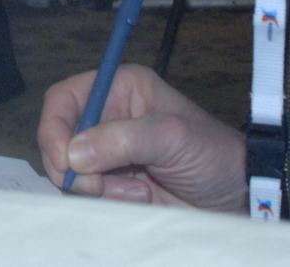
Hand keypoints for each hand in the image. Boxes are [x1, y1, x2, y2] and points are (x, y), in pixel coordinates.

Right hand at [37, 63, 247, 210]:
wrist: (236, 198)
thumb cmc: (211, 155)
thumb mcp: (171, 137)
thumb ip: (122, 140)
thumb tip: (72, 154)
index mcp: (120, 89)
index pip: (64, 99)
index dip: (53, 127)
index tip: (63, 161)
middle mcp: (108, 116)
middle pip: (58, 138)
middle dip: (73, 166)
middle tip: (99, 186)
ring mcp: (108, 152)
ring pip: (69, 170)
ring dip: (95, 187)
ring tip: (136, 191)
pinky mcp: (113, 184)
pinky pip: (87, 194)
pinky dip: (106, 201)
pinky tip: (139, 198)